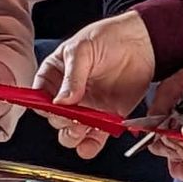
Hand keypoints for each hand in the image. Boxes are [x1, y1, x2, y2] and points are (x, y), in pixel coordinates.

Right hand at [34, 12, 156, 158]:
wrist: (143, 42)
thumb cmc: (109, 36)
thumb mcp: (83, 49)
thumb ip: (72, 76)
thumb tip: (61, 101)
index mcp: (55, 75)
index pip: (39, 96)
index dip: (43, 105)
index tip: (53, 108)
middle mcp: (68, 94)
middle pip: (55, 118)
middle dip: (61, 121)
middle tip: (73, 116)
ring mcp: (87, 107)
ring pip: (71, 132)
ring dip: (73, 136)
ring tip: (82, 128)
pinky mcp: (107, 117)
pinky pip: (95, 137)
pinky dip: (91, 145)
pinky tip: (91, 143)